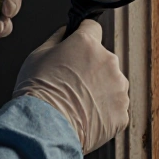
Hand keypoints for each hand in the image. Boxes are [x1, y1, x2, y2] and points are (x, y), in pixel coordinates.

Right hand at [13, 21, 129, 154]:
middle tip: (70, 83)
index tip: (77, 46)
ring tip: (77, 103)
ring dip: (99, 88)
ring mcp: (118, 87)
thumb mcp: (37, 55)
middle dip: (89, 67)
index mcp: (87, 44)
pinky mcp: (122, 112)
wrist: (44, 130)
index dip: (82, 36)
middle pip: (102, 58)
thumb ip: (56, 38)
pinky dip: (103, 111)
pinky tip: (85, 116)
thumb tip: (65, 31)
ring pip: (111, 82)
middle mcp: (108, 61)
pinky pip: (114, 107)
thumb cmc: (37, 93)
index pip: (92, 27)